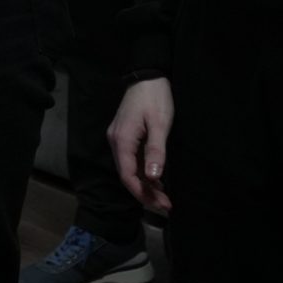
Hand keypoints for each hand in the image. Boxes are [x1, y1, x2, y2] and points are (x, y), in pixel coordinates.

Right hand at [111, 77, 173, 212]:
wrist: (147, 75)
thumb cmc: (155, 98)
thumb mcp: (160, 124)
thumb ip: (156, 151)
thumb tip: (152, 177)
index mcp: (122, 139)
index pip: (127, 175)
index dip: (142, 193)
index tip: (161, 205)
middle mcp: (116, 141)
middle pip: (127, 175)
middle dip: (146, 193)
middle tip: (167, 206)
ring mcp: (119, 138)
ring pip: (129, 169)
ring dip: (145, 185)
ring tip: (164, 197)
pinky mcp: (125, 135)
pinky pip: (131, 160)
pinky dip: (143, 173)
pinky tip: (157, 180)